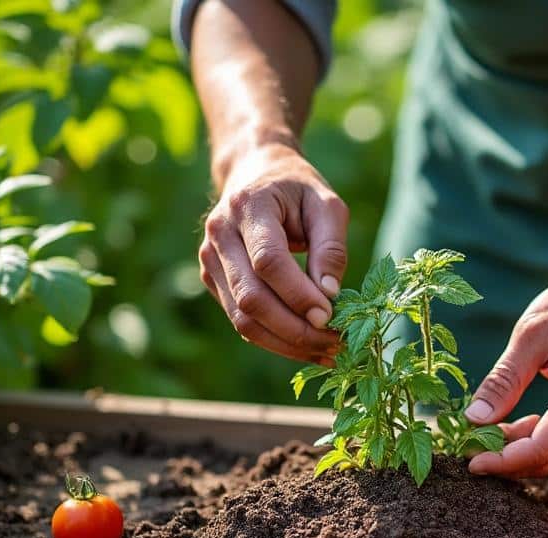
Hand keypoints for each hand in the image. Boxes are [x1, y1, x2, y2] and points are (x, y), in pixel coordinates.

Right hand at [199, 140, 344, 363]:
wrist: (254, 174)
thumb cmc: (297, 189)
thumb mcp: (327, 204)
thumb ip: (331, 247)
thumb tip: (330, 295)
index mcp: (248, 206)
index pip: (268, 261)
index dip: (298, 294)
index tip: (331, 316)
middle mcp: (220, 234)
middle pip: (251, 298)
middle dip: (295, 329)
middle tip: (337, 345)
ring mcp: (210, 260)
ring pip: (243, 318)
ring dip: (286, 343)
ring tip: (328, 353)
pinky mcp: (213, 280)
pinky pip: (242, 320)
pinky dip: (276, 340)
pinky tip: (308, 346)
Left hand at [465, 247, 547, 477]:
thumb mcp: (533, 331)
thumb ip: (504, 379)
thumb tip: (473, 419)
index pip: (541, 448)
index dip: (501, 461)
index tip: (468, 459)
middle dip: (506, 460)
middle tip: (467, 444)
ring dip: (520, 452)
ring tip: (485, 432)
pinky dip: (538, 441)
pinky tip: (513, 426)